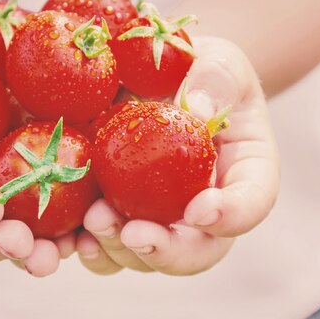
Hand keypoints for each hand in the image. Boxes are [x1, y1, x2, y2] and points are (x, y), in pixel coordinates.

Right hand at [0, 17, 73, 276]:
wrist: (8, 39)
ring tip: (65, 252)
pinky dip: (84, 225)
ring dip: (43, 250)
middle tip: (27, 249)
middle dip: (0, 244)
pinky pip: (72, 210)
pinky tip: (100, 228)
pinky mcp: (60, 179)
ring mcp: (20, 188)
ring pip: (26, 232)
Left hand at [77, 36, 279, 274]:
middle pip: (196, 251)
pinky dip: (88, 245)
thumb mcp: (219, 62)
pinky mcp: (117, 212)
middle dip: (165, 251)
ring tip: (94, 222)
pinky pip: (104, 245)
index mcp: (242, 173)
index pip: (250, 204)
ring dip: (118, 249)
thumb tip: (197, 110)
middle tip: (134, 233)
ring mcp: (158, 217)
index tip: (200, 210)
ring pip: (144, 256)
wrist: (159, 79)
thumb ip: (216, 80)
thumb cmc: (198, 71)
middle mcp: (202, 210)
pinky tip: (69, 233)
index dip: (231, 216)